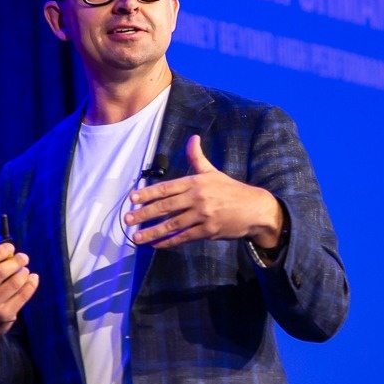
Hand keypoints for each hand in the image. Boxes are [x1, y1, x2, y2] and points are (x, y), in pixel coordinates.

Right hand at [0, 242, 38, 371]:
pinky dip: (31, 284)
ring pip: (14, 283)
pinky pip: (23, 295)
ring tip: (25, 269)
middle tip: (23, 257)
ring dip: (24, 273)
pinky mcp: (6, 315)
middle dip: (16, 261)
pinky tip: (32, 278)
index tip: (10, 247)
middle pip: (0, 272)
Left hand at [124, 134, 283, 248]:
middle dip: (144, 214)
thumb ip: (198, 157)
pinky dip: (169, 242)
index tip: (132, 199)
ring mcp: (203, 215)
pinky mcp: (208, 230)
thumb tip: (193, 138)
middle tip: (128, 219)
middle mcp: (197, 197)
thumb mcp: (213, 172)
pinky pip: (184, 237)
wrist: (255, 209)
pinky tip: (157, 245)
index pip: (166, 187)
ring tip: (136, 237)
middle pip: (166, 206)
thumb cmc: (232, 190)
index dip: (148, 194)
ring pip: (172, 224)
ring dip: (152, 232)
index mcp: (196, 182)